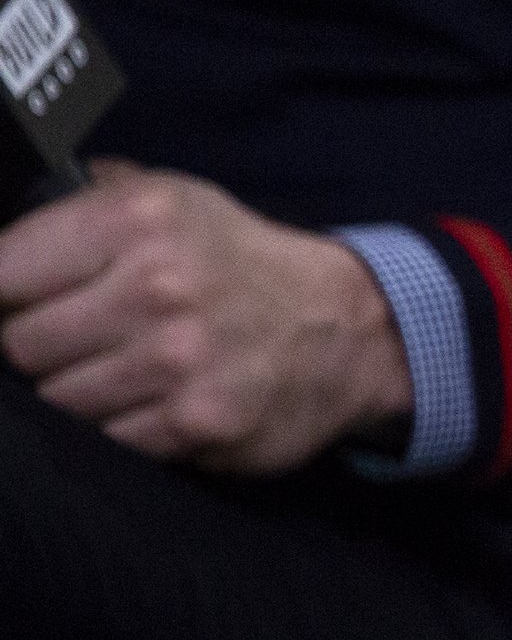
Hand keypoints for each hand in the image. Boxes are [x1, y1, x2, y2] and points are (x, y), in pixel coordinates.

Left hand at [0, 161, 412, 473]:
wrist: (348, 330)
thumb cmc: (239, 265)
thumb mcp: (173, 200)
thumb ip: (89, 199)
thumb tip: (6, 213)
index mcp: (136, 219)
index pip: (0, 271)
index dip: (2, 294)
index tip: (18, 303)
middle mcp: (156, 286)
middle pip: (19, 345)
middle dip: (38, 348)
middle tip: (78, 341)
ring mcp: (177, 360)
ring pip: (56, 399)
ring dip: (75, 393)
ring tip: (116, 373)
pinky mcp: (197, 422)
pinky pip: (106, 439)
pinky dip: (116, 429)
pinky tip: (147, 404)